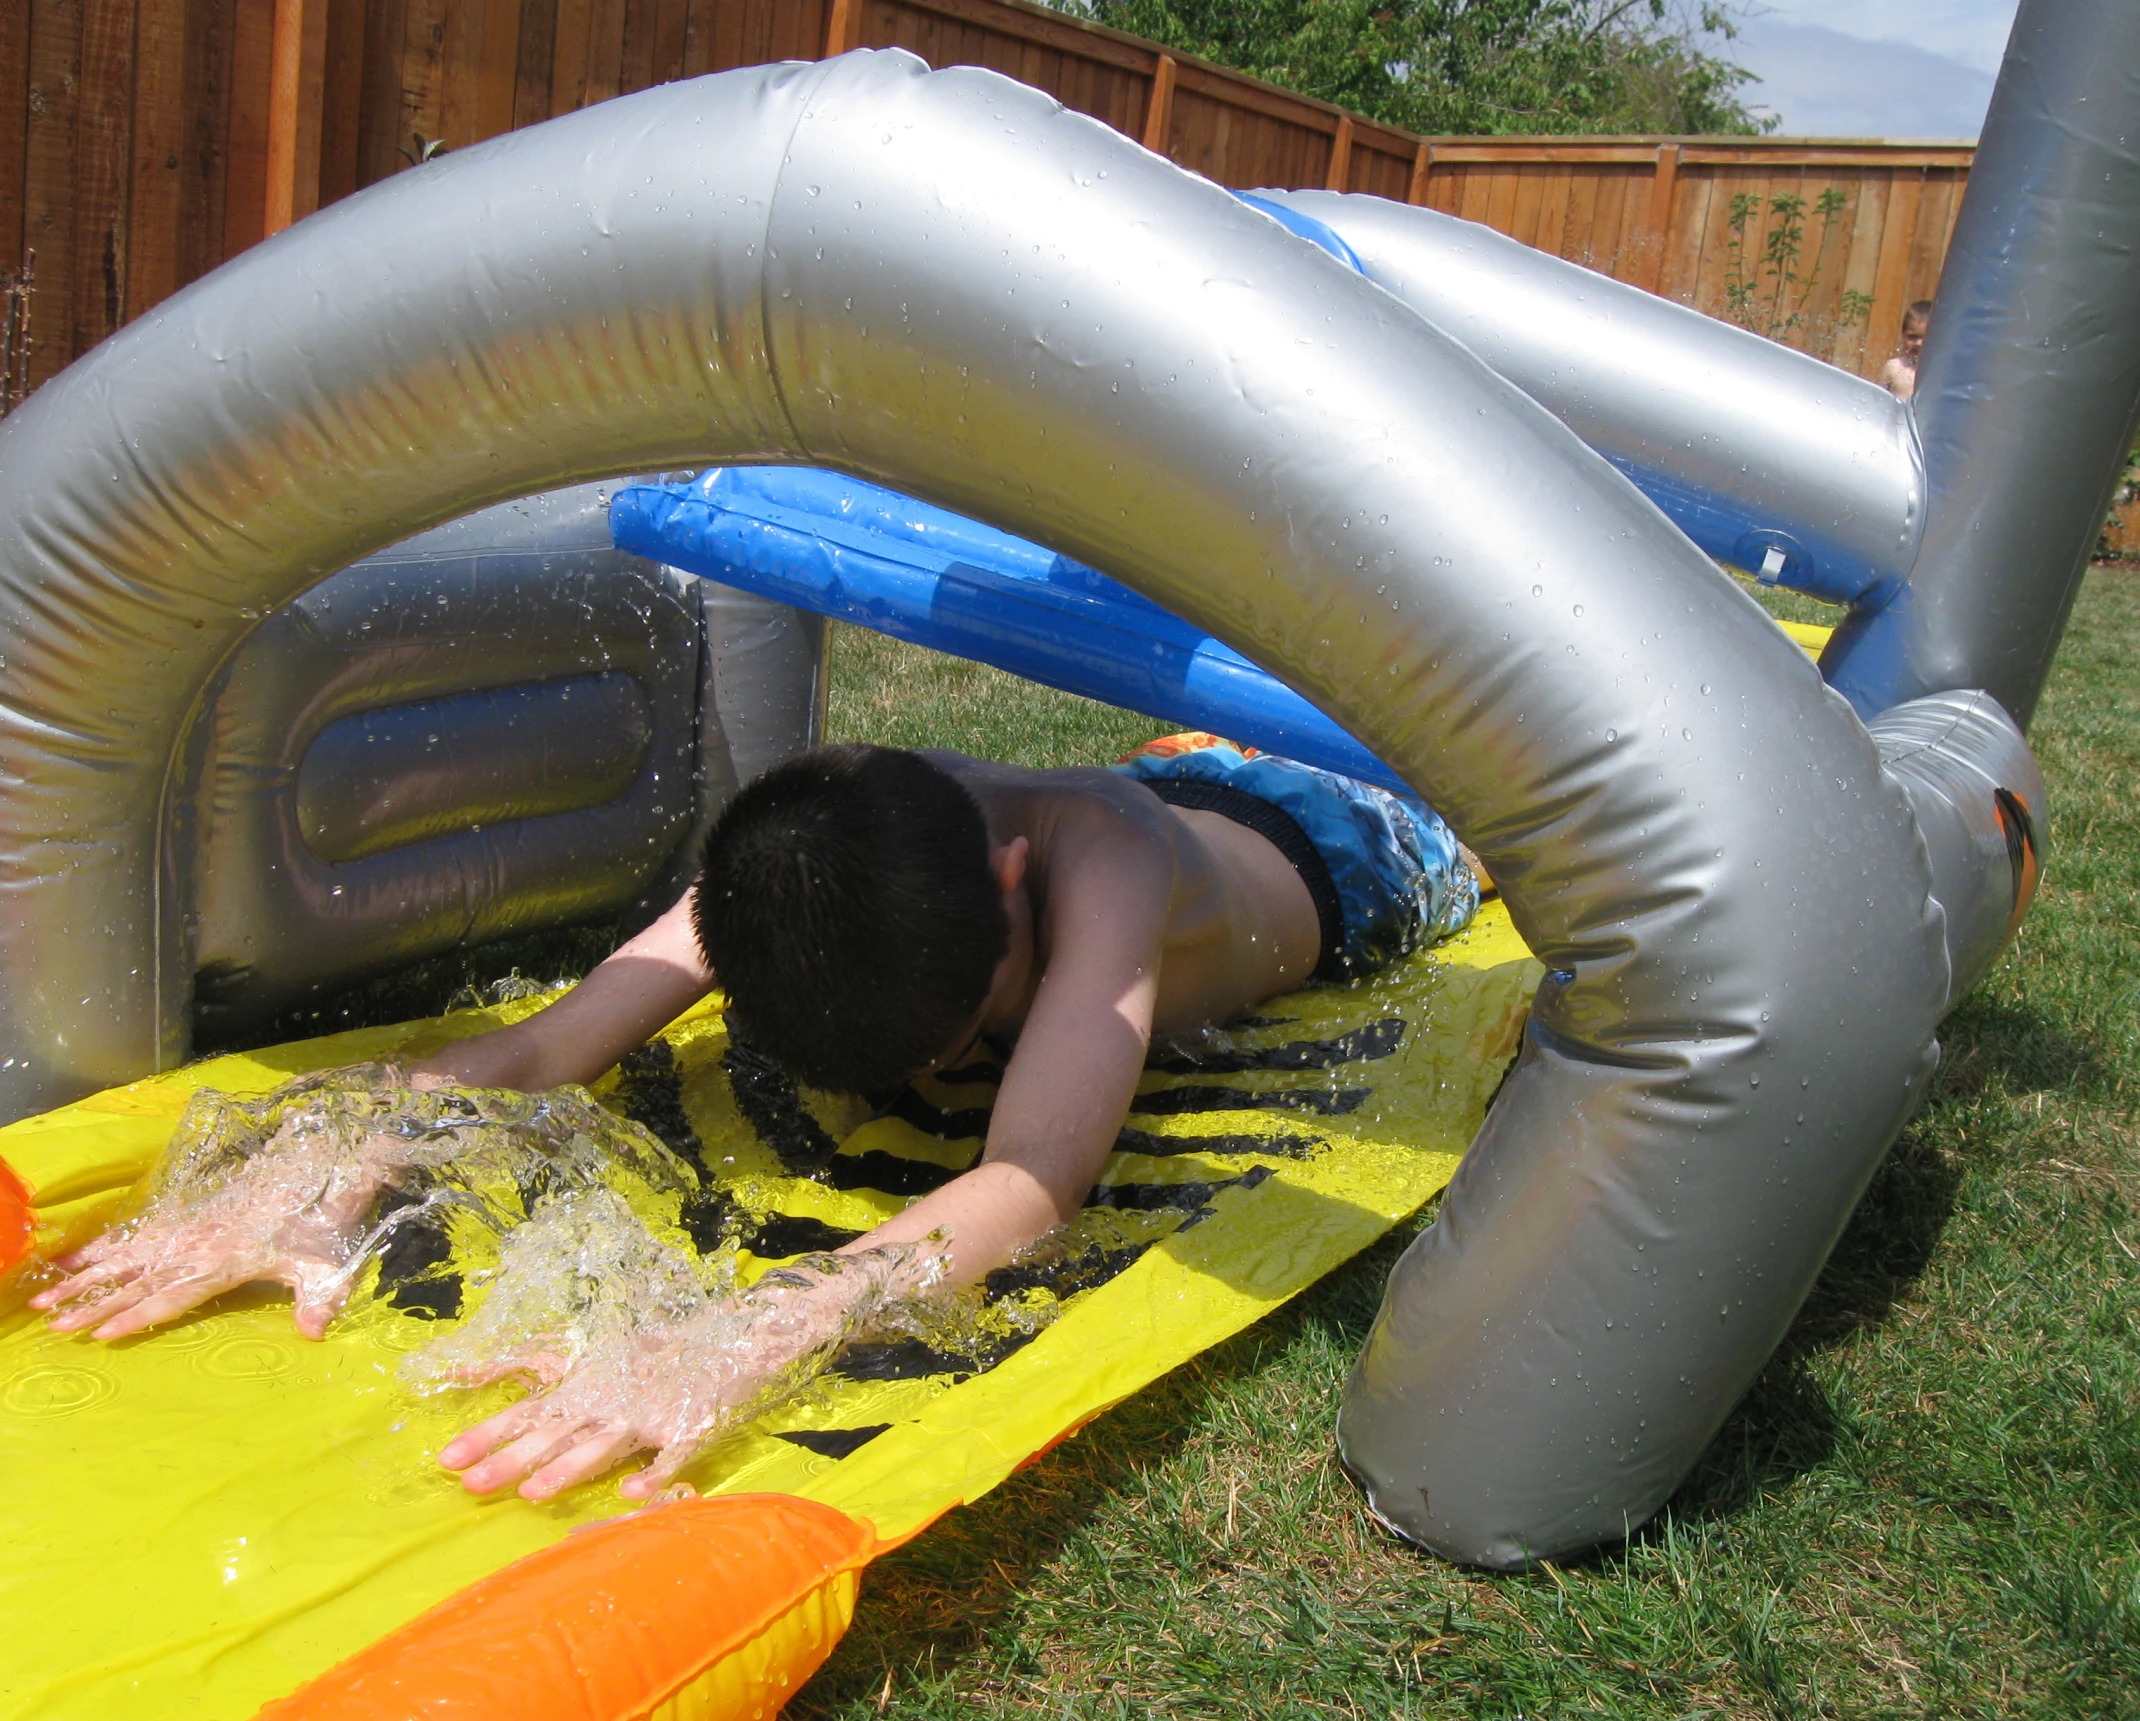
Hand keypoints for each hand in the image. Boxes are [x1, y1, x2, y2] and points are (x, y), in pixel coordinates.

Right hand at [29, 1132, 380, 1340]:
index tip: (101, 1333)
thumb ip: (318, 1300)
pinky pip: (134, 1234)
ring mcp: (185, 1230)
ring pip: (125, 1257)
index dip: (138, 1316)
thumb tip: (314, 1334)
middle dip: (92, 1302)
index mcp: (223, 1262)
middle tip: (53, 1323)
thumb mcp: (324, 1265)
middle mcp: (196, 1246)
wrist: (317, 1171)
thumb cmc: (319, 1225)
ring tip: (45, 1295)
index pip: (173, 1296)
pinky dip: (100, 1246)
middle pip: (136, 1279)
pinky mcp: (183, 1217)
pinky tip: (71, 1257)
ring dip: (84, 1277)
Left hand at [438, 1266, 878, 1500]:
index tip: (445, 1461)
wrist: (739, 1332)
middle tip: (470, 1485)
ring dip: (570, 1468)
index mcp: (592, 1382)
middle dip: (513, 1457)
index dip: (489, 1433)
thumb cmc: (665, 1348)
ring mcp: (653, 1412)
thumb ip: (547, 1366)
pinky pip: (672, 1452)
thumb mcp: (604, 1352)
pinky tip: (632, 1490)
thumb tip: (476, 1370)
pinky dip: (654, 1470)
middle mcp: (614, 1396)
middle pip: (557, 1432)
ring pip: (605, 1444)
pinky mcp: (692, 1424)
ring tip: (533, 1494)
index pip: (530, 1411)